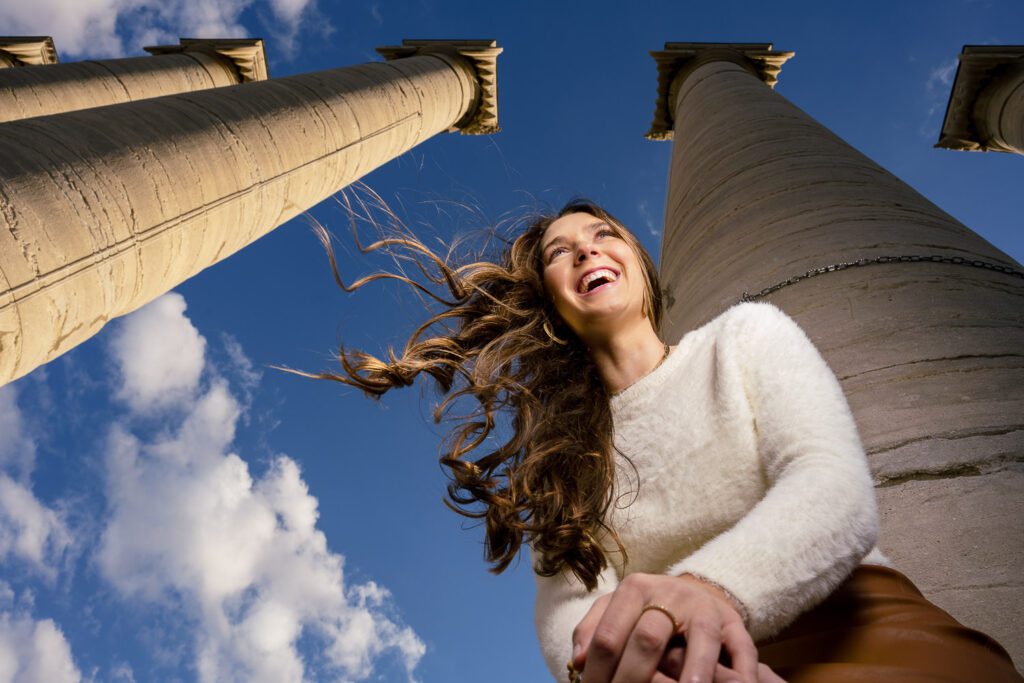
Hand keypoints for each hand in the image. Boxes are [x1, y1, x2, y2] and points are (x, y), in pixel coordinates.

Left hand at [571, 573, 758, 682]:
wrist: (695, 592)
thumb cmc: (647, 610)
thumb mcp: (616, 610)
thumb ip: (593, 630)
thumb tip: (578, 661)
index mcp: (635, 589)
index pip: (610, 634)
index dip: (598, 670)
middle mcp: (670, 594)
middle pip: (648, 638)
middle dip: (633, 677)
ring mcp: (705, 608)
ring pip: (701, 637)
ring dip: (695, 669)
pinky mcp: (734, 623)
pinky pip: (742, 646)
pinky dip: (741, 669)